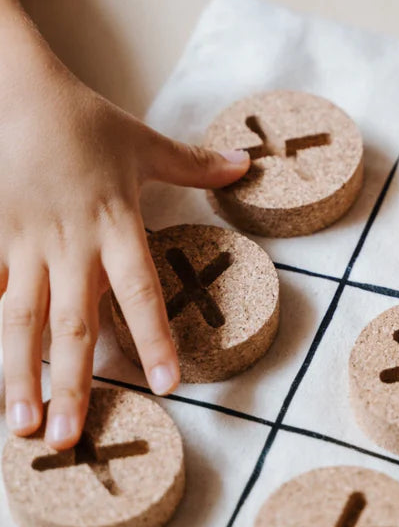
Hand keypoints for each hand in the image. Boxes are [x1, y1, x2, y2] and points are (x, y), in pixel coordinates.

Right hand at [0, 22, 248, 448]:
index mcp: (115, 226)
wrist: (15, 88)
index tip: (169, 387)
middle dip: (71, 384)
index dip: (155, 340)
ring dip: (19, 376)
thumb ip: (196, 167)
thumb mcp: (145, 143)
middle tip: (71, 438)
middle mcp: (70, 245)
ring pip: (20, 321)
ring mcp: (24, 246)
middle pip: (72, 325)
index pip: (141, 293)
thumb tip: (247, 168)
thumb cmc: (85, 121)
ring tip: (21, 427)